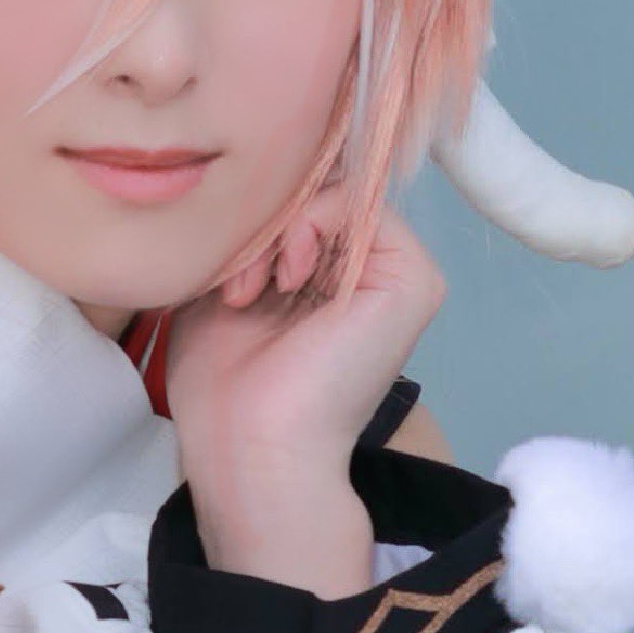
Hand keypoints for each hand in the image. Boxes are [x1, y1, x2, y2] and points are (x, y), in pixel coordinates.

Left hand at [161, 196, 447, 498]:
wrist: (250, 449)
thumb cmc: (225, 390)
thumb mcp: (220, 286)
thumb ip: (243, 234)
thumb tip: (251, 182)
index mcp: (331, 278)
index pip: (300, 197)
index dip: (256, 211)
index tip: (223, 268)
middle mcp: (371, 274)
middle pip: (316, 189)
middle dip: (262, 221)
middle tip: (235, 282)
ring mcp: (398, 275)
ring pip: (331, 191)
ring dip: (274, 229)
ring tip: (249, 289)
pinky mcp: (414, 279)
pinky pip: (356, 201)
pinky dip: (305, 225)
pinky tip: (283, 280)